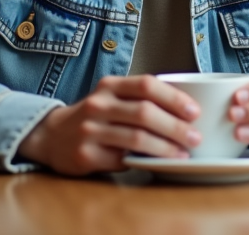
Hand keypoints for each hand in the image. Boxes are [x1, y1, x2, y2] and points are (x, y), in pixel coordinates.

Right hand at [17, 75, 201, 175]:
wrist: (52, 136)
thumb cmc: (96, 116)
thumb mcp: (112, 96)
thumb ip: (140, 98)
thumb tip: (187, 109)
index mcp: (109, 85)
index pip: (147, 84)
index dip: (174, 98)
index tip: (195, 111)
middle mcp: (98, 104)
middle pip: (145, 113)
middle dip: (176, 127)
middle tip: (196, 138)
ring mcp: (90, 130)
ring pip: (136, 138)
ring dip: (165, 148)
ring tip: (183, 153)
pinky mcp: (85, 155)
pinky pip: (122, 159)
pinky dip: (144, 162)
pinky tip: (158, 163)